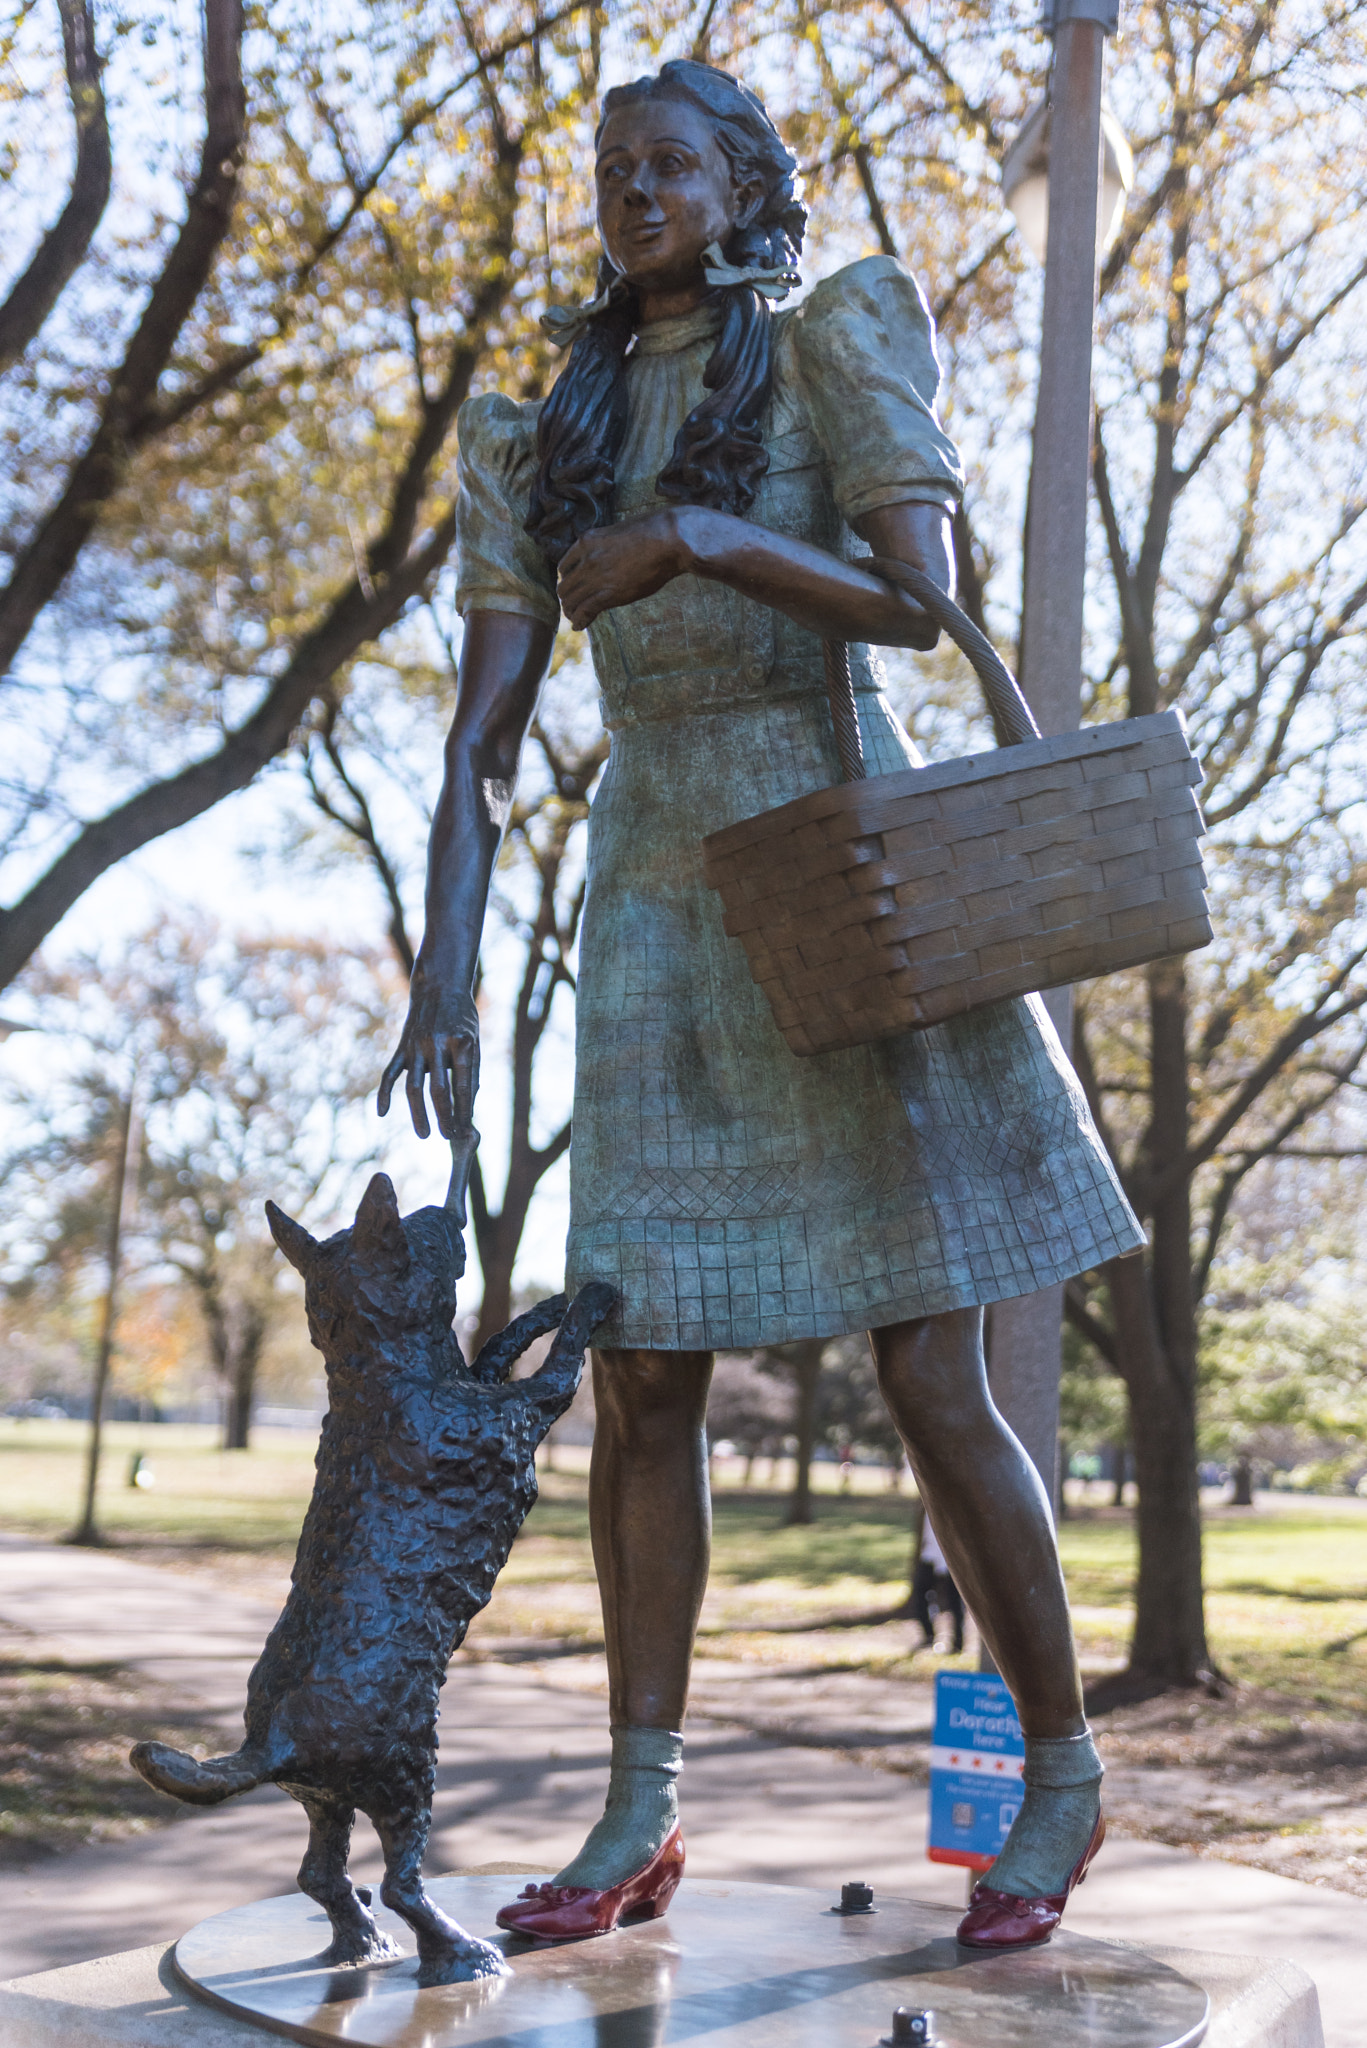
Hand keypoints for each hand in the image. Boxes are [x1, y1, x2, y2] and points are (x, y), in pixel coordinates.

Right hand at [377, 973, 478, 1140]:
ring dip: (418, 1113)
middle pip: (438, 1089)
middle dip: (443, 1116)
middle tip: (447, 1138)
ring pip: (414, 1086)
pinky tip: (382, 1113)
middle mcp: (436, 1044)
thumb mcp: (474, 1040)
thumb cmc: (462, 1018)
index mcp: (461, 1043)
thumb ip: (470, 1072)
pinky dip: (384, 1093)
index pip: (462, 1085)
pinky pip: (390, 1073)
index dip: (463, 1111)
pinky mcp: (401, 1046)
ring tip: (424, 1135)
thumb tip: (468, 1108)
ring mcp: (416, 1045)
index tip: (465, 1131)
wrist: (439, 986)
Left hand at [557, 510, 691, 627]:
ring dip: (571, 612)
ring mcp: (596, 576)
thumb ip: (605, 546)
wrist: (669, 540)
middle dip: (568, 599)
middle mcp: (586, 559)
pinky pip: (585, 611)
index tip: (575, 589)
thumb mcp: (618, 533)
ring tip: (575, 618)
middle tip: (573, 607)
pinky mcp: (609, 593)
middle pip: (565, 587)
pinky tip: (579, 626)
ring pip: (571, 601)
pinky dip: (579, 621)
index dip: (568, 581)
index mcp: (586, 541)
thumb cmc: (652, 533)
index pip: (565, 567)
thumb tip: (608, 557)